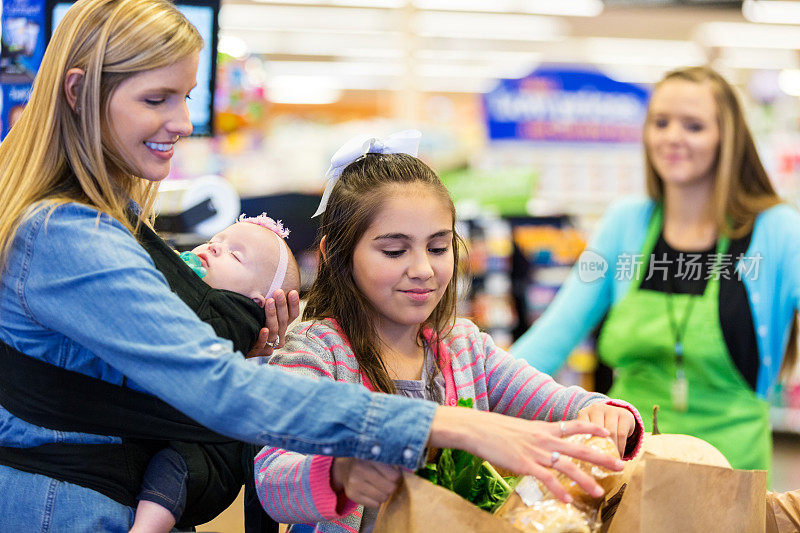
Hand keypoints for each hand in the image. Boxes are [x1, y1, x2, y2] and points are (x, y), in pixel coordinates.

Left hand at [246, 289, 299, 357]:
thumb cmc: (253, 316)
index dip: (294, 303)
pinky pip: (263, 344)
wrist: (241, 336)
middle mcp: (280, 331)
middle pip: (285, 318)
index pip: (293, 313)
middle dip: (282, 304)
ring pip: (275, 328)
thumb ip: (269, 295)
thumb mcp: (263, 305)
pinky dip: (264, 337)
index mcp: (284, 321)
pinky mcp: (260, 348)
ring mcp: (271, 340)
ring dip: (273, 314)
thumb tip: (265, 271)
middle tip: (278, 292)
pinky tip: (263, 329)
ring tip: (269, 301)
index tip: (292, 291)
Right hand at [331, 457, 400, 507]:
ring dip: (384, 494)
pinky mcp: (352, 495)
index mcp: (369, 459)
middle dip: (391, 486)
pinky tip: (371, 492)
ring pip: (383, 498)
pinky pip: (375, 505)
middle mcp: (360, 471)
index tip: (394, 474)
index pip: (393, 476)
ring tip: (379, 487)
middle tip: (387, 482)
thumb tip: (404, 474)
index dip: (397, 476)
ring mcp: (354, 484)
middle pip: (389, 488)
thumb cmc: (365, 462)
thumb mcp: (376, 457)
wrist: (344, 468)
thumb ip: (390, 464)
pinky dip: (376, 500)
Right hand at [428, 407, 624, 503]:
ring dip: (585, 480)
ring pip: (568, 466)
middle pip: (580, 448)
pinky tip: (568, 500)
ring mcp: (536, 452)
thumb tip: (538, 441)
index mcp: (543, 428)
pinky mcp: (525, 464)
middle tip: (620, 465)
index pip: (574, 425)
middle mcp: (544, 439)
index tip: (607, 431)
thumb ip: (533, 435)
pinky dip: (558, 490)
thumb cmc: (493, 428)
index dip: (592, 427)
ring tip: (598, 492)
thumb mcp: (518, 427)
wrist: (477, 428)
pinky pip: (546, 479)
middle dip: (601, 457)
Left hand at [576, 403, 635, 457]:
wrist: (616, 414)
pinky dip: (620, 447)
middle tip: (600, 464)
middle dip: (599, 449)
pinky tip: (619, 455)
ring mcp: (611, 410)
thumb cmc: (598, 427)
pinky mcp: (624, 414)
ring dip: (612, 449)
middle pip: (596, 431)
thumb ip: (581, 440)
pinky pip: (621, 434)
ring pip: (610, 433)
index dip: (584, 443)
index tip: (585, 458)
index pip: (581, 429)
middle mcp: (596, 408)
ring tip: (611, 463)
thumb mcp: (588, 429)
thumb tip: (576, 461)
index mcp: (584, 413)